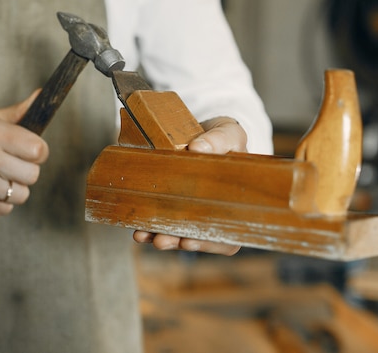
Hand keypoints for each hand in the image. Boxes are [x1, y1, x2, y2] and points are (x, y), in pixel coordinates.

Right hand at [0, 89, 48, 215]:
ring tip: (0, 178)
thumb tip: (42, 95)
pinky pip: (5, 208)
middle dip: (27, 172)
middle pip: (32, 175)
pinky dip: (2, 201)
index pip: (37, 149)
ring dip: (15, 188)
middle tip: (13, 166)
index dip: (39, 152)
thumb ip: (19, 112)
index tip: (30, 152)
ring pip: (20, 194)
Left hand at [132, 116, 246, 255]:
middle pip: (200, 237)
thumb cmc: (223, 137)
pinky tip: (140, 229)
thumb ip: (219, 139)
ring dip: (163, 237)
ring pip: (182, 234)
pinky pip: (166, 222)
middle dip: (179, 241)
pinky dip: (152, 227)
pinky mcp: (176, 204)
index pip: (229, 233)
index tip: (187, 242)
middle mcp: (218, 211)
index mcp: (237, 201)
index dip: (209, 243)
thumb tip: (198, 148)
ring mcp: (196, 209)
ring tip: (144, 235)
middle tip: (160, 240)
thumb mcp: (228, 133)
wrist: (205, 133)